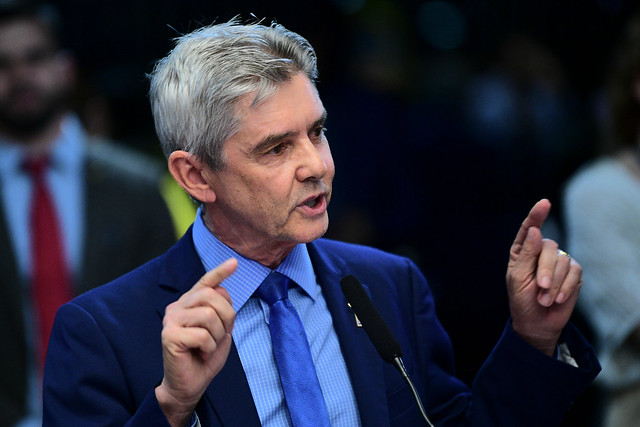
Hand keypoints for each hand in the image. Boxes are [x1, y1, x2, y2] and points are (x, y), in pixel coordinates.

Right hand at [155, 258, 237, 425]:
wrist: (189, 384)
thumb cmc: (204, 357)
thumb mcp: (220, 330)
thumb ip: (221, 310)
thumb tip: (222, 289)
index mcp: (189, 304)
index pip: (206, 282)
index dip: (220, 272)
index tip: (234, 263)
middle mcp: (177, 307)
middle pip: (212, 296)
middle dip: (226, 317)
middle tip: (219, 336)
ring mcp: (171, 320)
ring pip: (209, 315)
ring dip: (217, 335)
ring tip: (208, 346)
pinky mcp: (169, 335)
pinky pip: (202, 334)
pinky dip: (209, 347)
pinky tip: (200, 353)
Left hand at [506, 199, 582, 355]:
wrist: (537, 323)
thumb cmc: (521, 300)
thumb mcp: (518, 278)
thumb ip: (526, 254)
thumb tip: (535, 230)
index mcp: (522, 250)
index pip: (529, 229)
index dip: (536, 215)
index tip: (544, 203)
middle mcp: (541, 252)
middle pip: (550, 246)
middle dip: (545, 269)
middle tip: (540, 288)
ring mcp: (558, 261)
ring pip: (563, 260)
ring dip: (554, 283)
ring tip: (545, 298)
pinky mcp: (573, 273)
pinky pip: (575, 271)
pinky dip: (565, 286)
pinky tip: (557, 298)